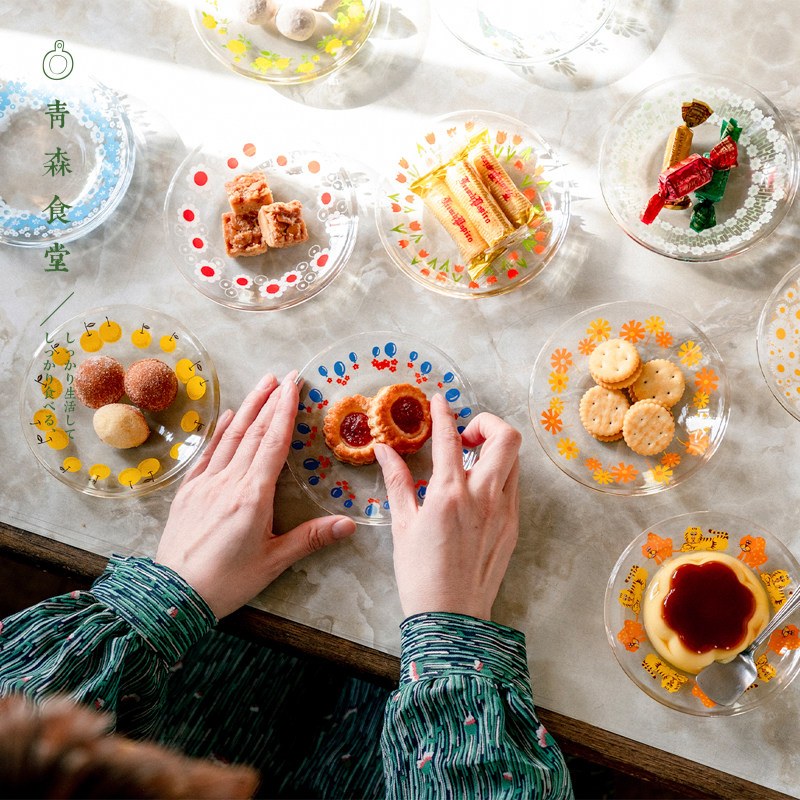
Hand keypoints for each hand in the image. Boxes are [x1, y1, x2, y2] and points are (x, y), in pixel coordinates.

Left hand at [156, 373, 355, 617]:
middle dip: (270, 401)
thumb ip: (310, 539)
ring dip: (248, 408)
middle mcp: (228, 482)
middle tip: (283, 375)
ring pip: (230, 437)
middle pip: (253, 433)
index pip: (273, 444)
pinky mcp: (189, 492)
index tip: (293, 386)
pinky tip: (228, 416)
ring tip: (262, 384)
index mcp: (252, 496)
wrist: (172, 597)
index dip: (284, 412)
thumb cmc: (226, 582)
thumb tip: (349, 525)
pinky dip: (220, 432)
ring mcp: (205, 484)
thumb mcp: (273, 562)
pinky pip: (207, 454)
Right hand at [374, 394, 520, 620]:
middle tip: (464, 434)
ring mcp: (504, 512)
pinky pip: (512, 488)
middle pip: (505, 438)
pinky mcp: (512, 527)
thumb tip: (384, 450)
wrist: (450, 619)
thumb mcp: (402, 524)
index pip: (450, 437)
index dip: (445, 412)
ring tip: (470, 461)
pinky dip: (497, 476)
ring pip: (514, 461)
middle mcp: (483, 498)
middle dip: (487, 422)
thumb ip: (397, 481)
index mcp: (450, 494)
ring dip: (495, 449)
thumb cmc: (420, 575)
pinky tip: (476, 490)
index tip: (440, 400)